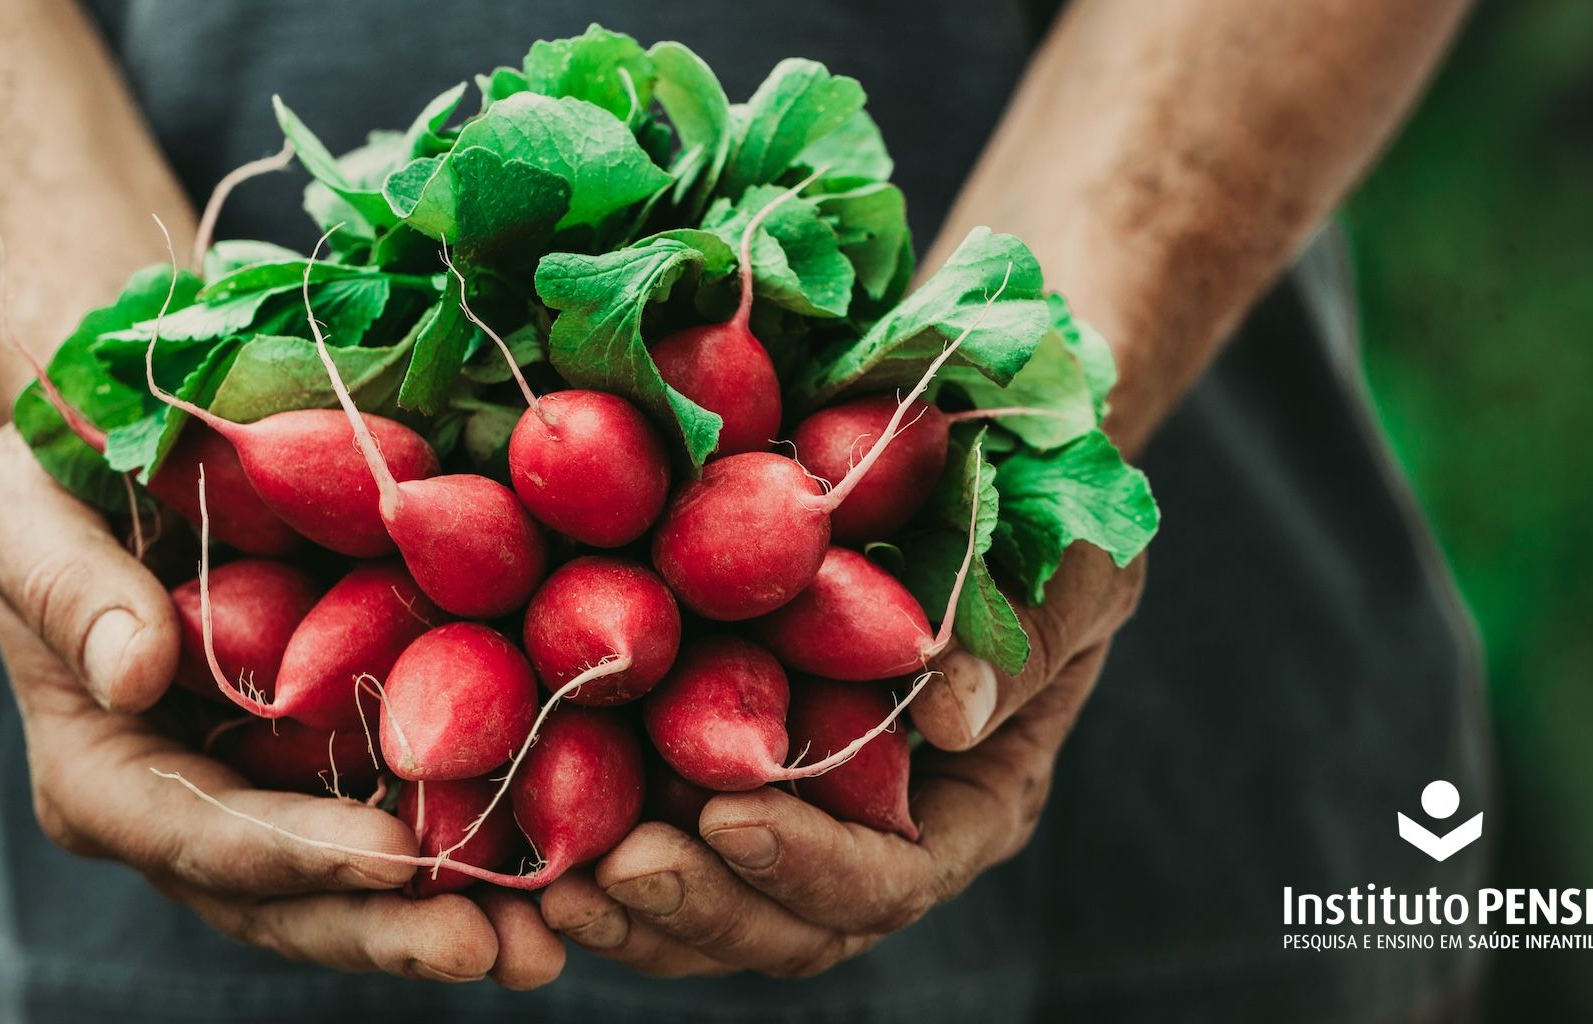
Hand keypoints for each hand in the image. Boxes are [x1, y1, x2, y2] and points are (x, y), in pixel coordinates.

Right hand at [0, 427, 564, 987]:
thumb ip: (64, 587)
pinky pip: (407, 820)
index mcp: (99, 769)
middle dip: (386, 928)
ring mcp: (267, 797)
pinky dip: (479, 850)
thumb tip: (132, 673)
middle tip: (493, 948)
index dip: (294, 856)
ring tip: (547, 946)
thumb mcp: (20, 504)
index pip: (194, 834)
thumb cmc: (54, 470)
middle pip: (283, 901)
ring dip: (448, 918)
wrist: (130, 440)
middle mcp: (183, 812)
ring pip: (352, 890)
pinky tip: (563, 867)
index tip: (394, 857)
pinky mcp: (336, 763)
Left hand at [540, 544, 1142, 976]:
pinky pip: (651, 832)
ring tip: (551, 880)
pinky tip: (520, 819)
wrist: (978, 460)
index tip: (730, 817)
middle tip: (614, 870)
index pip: (888, 880)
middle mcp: (876, 831)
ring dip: (630, 906)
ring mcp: (791, 810)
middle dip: (699, 907)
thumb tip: (956, 719)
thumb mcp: (1072, 557)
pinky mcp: (709, 764)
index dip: (809, 866)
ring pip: (709, 908)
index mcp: (969, 804)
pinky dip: (590, 838)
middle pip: (785, 925)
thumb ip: (1026, 633)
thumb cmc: (1049, 505)